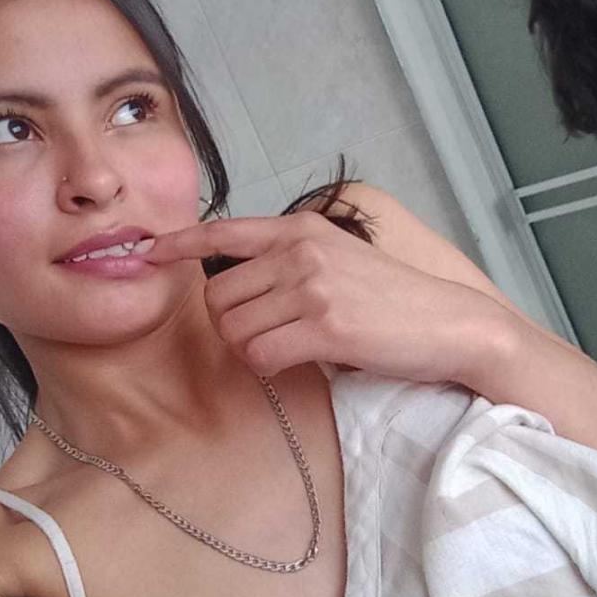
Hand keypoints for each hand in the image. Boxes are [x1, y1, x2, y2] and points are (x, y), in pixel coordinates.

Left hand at [149, 210, 509, 382]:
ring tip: (289, 348)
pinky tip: (297, 362)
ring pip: (234, 329)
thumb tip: (234, 288)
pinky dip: (268, 367)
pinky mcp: (325, 326)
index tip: (147, 252)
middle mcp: (300, 251)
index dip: (178, 243)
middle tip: (267, 336)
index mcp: (301, 229)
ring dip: (251, 349)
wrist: (449, 324)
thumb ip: (288, 261)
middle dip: (230, 325)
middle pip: (217, 297)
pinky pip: (260, 356)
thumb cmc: (392, 300)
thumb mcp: (338, 259)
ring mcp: (312, 287)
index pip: (223, 231)